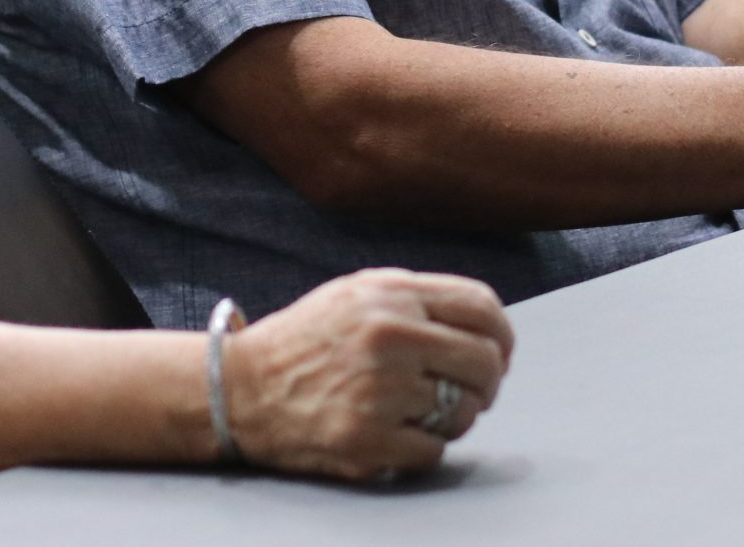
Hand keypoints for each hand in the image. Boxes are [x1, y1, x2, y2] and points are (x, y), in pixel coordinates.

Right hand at [224, 268, 512, 480]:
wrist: (242, 388)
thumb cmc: (306, 341)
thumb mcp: (358, 293)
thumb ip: (417, 299)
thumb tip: (485, 326)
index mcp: (391, 294)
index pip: (482, 307)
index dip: (502, 335)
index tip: (498, 353)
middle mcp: (390, 336)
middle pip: (484, 362)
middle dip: (488, 383)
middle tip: (470, 392)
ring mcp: (380, 389)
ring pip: (463, 411)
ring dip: (452, 417)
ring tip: (418, 410)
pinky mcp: (370, 438)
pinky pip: (434, 449)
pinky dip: (422, 446)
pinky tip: (394, 431)